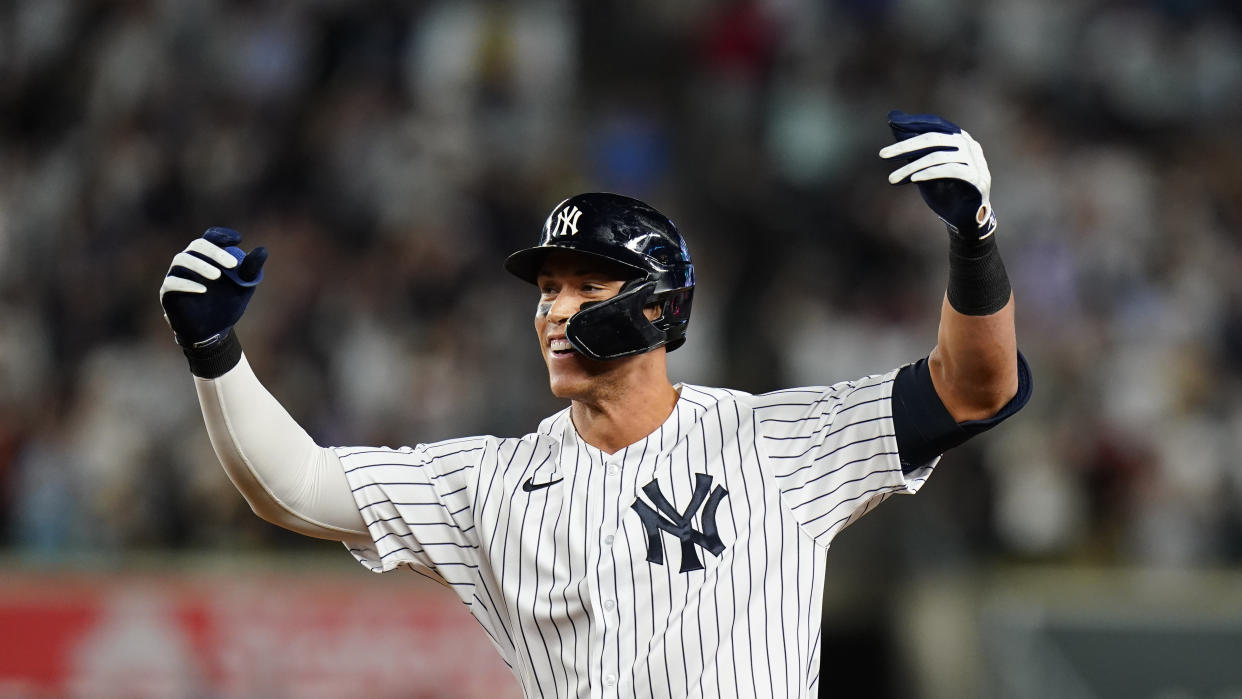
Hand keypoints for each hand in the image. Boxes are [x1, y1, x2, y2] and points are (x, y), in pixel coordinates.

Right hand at [160, 227, 266, 346]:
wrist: (214, 330)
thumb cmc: (227, 303)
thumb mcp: (244, 286)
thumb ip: (251, 268)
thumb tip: (262, 250)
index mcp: (207, 256)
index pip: (211, 237)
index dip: (222, 235)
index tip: (238, 240)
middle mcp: (189, 261)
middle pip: (197, 245)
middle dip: (215, 251)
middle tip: (233, 264)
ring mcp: (176, 275)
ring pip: (181, 260)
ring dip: (200, 265)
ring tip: (218, 276)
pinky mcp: (167, 293)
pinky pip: (172, 283)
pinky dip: (187, 284)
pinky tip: (203, 290)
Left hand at [879, 110, 996, 239]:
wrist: (966, 217)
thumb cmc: (945, 189)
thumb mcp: (925, 165)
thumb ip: (913, 146)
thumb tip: (893, 118)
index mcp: (958, 137)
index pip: (935, 124)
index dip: (914, 122)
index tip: (891, 123)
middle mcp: (969, 144)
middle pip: (933, 138)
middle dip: (904, 146)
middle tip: (882, 155)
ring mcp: (975, 160)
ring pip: (937, 157)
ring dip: (910, 168)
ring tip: (892, 179)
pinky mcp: (977, 178)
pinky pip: (950, 170)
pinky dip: (929, 173)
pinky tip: (914, 179)